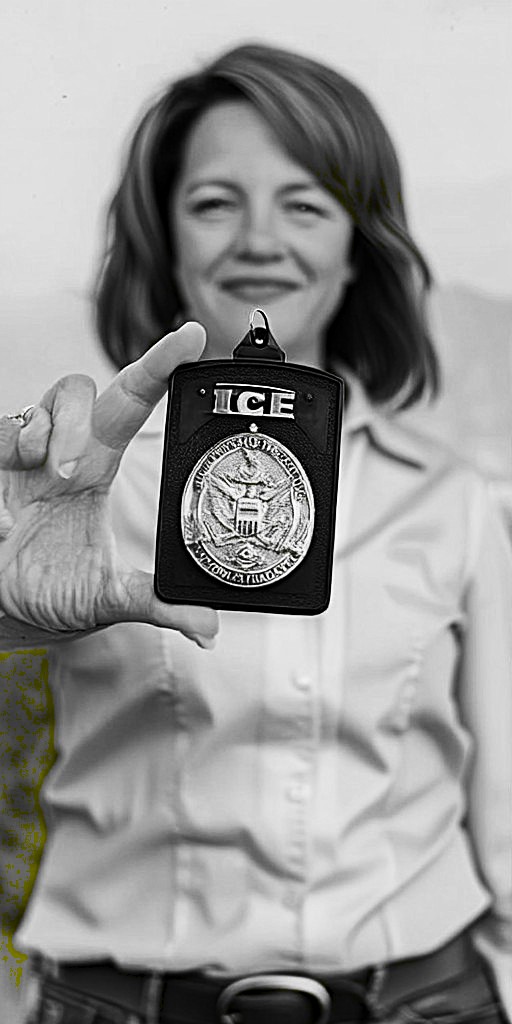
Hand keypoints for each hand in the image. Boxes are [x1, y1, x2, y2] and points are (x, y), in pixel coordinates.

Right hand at [0, 322, 217, 647]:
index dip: (161, 364)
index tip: (193, 335)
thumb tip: (208, 628)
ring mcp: (20, 454)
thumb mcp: (104, 598)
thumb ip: (154, 604)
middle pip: (81, 389)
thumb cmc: (48, 589)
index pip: (134, 402)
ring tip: (46, 476)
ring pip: (39, 405)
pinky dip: (6, 456)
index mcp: (96, 468)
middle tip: (71, 470)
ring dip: (46, 436)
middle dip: (80, 417)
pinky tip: (5, 516)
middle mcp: (61, 451)